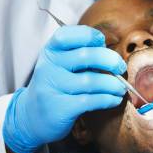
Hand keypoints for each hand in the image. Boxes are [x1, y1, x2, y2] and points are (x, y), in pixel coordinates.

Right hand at [3, 26, 126, 152]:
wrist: (32, 116)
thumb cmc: (57, 85)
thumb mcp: (62, 64)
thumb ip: (83, 55)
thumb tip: (113, 56)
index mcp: (50, 51)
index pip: (67, 35)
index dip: (89, 35)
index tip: (102, 42)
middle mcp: (48, 67)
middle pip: (86, 56)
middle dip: (110, 60)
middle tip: (120, 68)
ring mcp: (52, 88)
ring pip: (91, 81)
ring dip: (113, 84)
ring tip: (121, 88)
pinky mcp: (59, 108)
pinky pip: (91, 101)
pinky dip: (108, 99)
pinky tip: (114, 99)